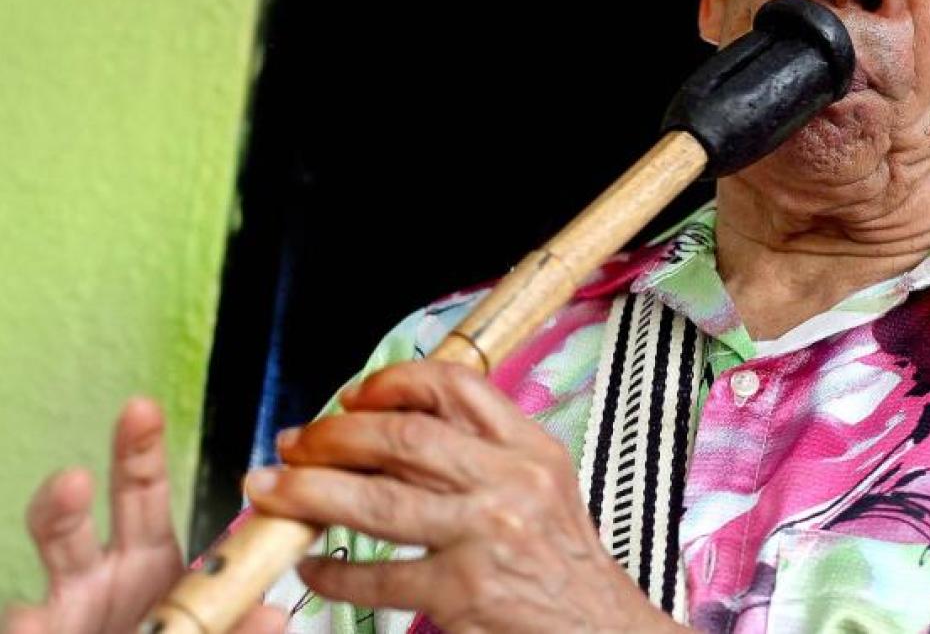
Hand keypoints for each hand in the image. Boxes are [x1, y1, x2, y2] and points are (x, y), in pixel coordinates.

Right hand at [2, 397, 285, 633]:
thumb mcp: (213, 627)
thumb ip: (238, 624)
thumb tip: (273, 615)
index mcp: (148, 557)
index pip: (142, 490)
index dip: (140, 450)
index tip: (142, 408)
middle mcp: (102, 572)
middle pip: (80, 519)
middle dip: (79, 490)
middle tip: (89, 465)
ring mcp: (67, 606)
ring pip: (49, 565)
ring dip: (53, 529)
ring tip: (66, 502)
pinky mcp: (41, 633)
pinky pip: (25, 624)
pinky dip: (26, 624)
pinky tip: (30, 622)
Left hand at [246, 361, 688, 632]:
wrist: (600, 631)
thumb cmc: (561, 559)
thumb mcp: (540, 486)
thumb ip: (482, 451)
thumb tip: (388, 430)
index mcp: (530, 448)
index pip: (456, 385)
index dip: (392, 382)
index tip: (351, 395)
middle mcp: (510, 484)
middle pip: (404, 438)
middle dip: (334, 435)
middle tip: (293, 443)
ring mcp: (484, 538)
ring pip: (377, 500)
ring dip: (309, 492)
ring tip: (268, 489)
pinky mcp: (461, 595)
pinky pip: (376, 578)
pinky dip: (332, 570)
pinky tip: (310, 564)